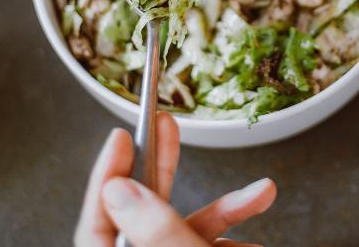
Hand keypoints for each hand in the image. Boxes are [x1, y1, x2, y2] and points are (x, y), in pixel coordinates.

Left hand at [74, 113, 276, 246]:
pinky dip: (231, 234)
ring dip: (226, 209)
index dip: (109, 173)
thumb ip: (156, 229)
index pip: (99, 217)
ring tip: (259, 193)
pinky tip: (253, 239)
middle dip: (162, 165)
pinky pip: (205, 244)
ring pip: (186, 226)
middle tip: (167, 124)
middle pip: (142, 211)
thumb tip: (120, 189)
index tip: (123, 135)